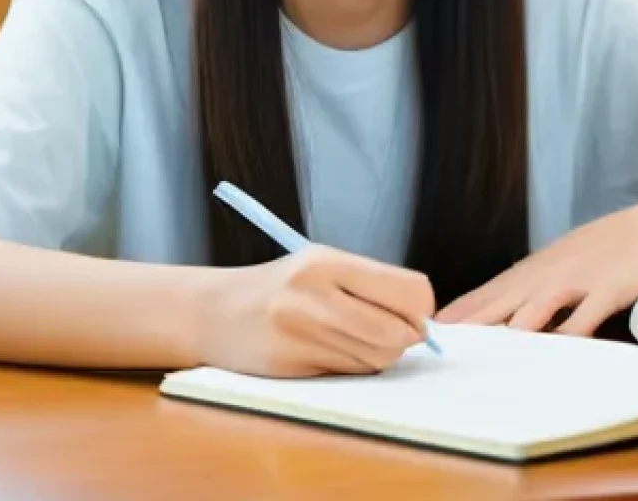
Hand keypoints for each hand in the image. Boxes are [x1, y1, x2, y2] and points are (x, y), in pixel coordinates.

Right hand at [200, 245, 434, 377]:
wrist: (214, 311)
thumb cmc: (279, 287)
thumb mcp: (321, 265)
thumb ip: (370, 285)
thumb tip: (422, 320)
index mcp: (328, 262)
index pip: (408, 290)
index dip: (420, 308)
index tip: (413, 313)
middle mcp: (315, 295)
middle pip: (397, 332)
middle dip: (404, 338)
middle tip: (389, 332)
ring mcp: (302, 332)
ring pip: (378, 358)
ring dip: (378, 354)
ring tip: (353, 338)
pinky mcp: (292, 365)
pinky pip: (350, 374)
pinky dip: (353, 367)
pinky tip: (329, 350)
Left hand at [435, 203, 637, 335]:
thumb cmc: (587, 258)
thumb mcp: (546, 272)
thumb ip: (514, 296)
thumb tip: (477, 320)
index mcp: (526, 276)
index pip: (482, 297)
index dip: (455, 316)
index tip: (425, 333)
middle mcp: (543, 278)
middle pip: (501, 302)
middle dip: (473, 324)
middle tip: (445, 343)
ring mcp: (575, 282)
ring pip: (541, 305)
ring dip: (518, 324)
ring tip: (494, 345)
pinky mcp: (607, 290)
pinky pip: (588, 312)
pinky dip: (574, 329)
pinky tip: (562, 346)